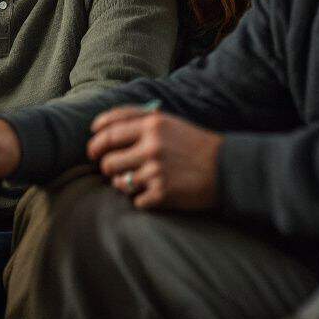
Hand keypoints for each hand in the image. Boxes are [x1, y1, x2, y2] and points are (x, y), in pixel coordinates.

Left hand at [87, 105, 221, 209]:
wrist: (226, 169)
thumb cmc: (193, 143)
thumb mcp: (168, 122)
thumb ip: (137, 118)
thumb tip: (100, 125)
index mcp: (152, 126)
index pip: (109, 132)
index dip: (95, 141)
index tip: (92, 148)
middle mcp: (151, 147)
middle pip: (108, 160)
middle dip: (105, 165)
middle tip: (109, 166)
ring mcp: (156, 172)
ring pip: (118, 182)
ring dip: (121, 182)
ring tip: (134, 179)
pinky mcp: (162, 194)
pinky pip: (135, 200)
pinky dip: (141, 198)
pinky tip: (152, 193)